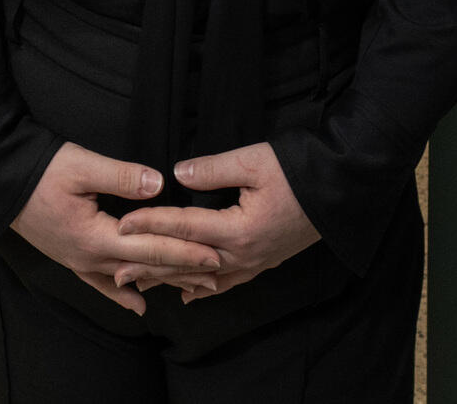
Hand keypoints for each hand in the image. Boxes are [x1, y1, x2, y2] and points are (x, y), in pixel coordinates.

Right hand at [11, 142, 223, 313]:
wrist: (1, 180)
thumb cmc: (42, 169)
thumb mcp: (82, 165)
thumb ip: (122, 176)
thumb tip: (159, 184)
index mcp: (96, 236)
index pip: (151, 247)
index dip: (185, 251)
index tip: (214, 256)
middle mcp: (89, 257)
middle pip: (145, 268)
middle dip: (181, 272)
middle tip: (215, 276)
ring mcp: (78, 261)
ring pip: (127, 278)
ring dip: (159, 281)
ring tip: (190, 288)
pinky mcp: (70, 257)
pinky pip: (99, 282)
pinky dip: (120, 294)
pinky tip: (136, 304)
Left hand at [115, 143, 320, 300]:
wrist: (341, 190)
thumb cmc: (299, 171)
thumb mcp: (255, 161)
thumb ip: (213, 169)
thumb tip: (177, 174)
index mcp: (238, 229)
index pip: (183, 227)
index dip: (151, 224)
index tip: (123, 225)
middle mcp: (243, 254)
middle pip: (187, 262)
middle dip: (150, 265)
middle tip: (116, 269)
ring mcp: (254, 263)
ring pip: (203, 278)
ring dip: (171, 280)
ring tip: (141, 284)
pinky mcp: (263, 262)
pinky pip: (227, 282)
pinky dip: (204, 288)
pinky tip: (189, 295)